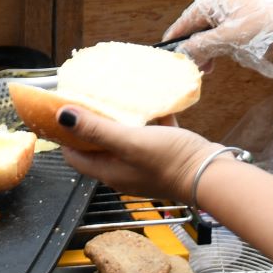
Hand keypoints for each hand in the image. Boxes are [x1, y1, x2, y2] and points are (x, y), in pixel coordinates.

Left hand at [56, 104, 217, 202]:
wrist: (211, 175)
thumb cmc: (169, 161)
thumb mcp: (128, 141)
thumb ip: (95, 129)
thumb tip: (61, 116)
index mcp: (109, 171)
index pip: (75, 156)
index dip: (65, 136)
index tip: (63, 112)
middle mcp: (123, 171)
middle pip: (97, 146)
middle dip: (91, 124)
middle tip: (88, 99)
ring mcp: (144, 165)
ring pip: (124, 139)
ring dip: (119, 120)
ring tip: (117, 98)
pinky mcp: (164, 157)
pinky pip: (150, 135)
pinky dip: (148, 120)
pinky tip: (152, 103)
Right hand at [163, 0, 272, 78]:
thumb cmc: (263, 29)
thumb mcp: (227, 40)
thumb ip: (200, 47)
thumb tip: (181, 54)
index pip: (186, 19)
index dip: (176, 38)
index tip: (164, 54)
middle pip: (199, 24)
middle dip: (194, 47)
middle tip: (192, 69)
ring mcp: (238, 4)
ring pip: (213, 29)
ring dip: (208, 49)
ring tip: (207, 69)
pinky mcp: (250, 14)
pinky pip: (227, 29)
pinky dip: (221, 44)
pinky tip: (220, 60)